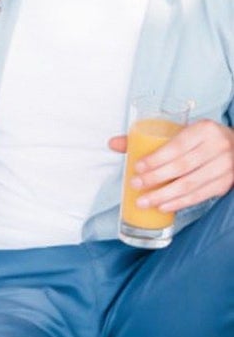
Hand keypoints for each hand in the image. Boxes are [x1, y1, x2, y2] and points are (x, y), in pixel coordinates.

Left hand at [111, 119, 233, 211]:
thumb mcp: (178, 133)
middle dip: (155, 179)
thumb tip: (113, 143)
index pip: (177, 146)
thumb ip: (146, 138)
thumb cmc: (198, 141)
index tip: (137, 168)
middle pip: (182, 167)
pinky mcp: (225, 183)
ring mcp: (225, 166)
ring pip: (190, 184)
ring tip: (143, 201)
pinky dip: (179, 203)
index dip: (156, 159)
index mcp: (204, 129)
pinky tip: (163, 207)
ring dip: (164, 195)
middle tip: (135, 185)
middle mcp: (218, 146)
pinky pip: (200, 195)